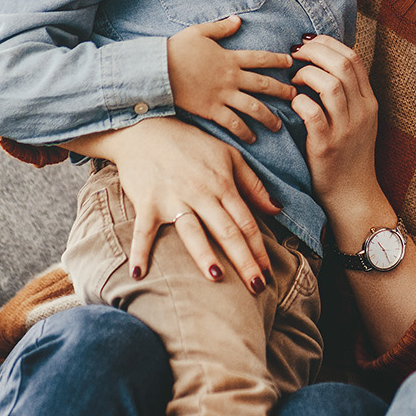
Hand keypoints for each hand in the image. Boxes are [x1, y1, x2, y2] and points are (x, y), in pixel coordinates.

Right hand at [64, 117, 280, 292]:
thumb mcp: (229, 156)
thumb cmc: (191, 144)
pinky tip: (139, 272)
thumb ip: (253, 184)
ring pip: (192, 231)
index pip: (246, 222)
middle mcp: (200, 194)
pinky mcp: (147, 202)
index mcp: (223, 185)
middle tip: (257, 287)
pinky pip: (143, 230)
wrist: (146, 128)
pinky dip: (139, 250)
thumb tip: (276, 209)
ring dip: (203, 254)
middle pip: (226, 231)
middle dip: (244, 260)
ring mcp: (173, 199)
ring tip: (216, 277)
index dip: (259, 249)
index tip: (268, 273)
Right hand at [167, 16, 296, 142]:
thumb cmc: (175, 49)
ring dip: (268, 117)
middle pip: (264, 85)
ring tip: (279, 126)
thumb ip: (221, 28)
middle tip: (295, 96)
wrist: (156, 70)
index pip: (260, 58)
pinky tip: (252, 139)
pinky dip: (244, 131)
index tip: (290, 63)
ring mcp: (222, 95)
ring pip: (253, 107)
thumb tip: (238, 20)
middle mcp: (231, 78)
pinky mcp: (211, 110)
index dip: (277, 60)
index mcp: (230, 58)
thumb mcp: (199, 32)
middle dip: (282, 91)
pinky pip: (233, 123)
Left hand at [289, 35, 380, 207]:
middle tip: (294, 55)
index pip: (352, 58)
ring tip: (293, 80)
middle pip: (342, 65)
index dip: (327, 44)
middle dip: (314, 52)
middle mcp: (362, 112)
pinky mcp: (327, 147)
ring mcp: (346, 129)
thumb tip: (323, 62)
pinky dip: (300, 102)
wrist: (353, 195)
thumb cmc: (349, 155)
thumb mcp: (358, 120)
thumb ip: (347, 94)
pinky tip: (293, 103)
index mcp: (369, 102)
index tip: (307, 44)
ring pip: (331, 85)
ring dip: (306, 74)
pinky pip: (313, 114)